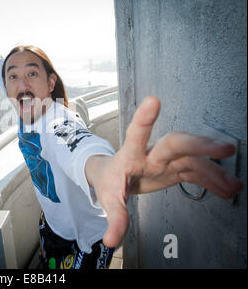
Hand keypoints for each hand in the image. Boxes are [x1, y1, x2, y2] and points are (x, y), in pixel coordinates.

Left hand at [85, 96, 242, 247]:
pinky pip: (198, 172)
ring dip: (214, 170)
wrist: (115, 174)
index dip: (145, 119)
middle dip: (199, 145)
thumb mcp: (108, 198)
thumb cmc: (110, 181)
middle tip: (224, 150)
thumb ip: (114, 217)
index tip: (153, 100)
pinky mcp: (175, 167)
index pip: (136, 134)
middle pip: (176, 143)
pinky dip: (213, 180)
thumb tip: (110, 241)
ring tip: (233, 184)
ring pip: (193, 158)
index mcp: (130, 155)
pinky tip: (228, 188)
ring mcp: (166, 159)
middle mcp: (152, 153)